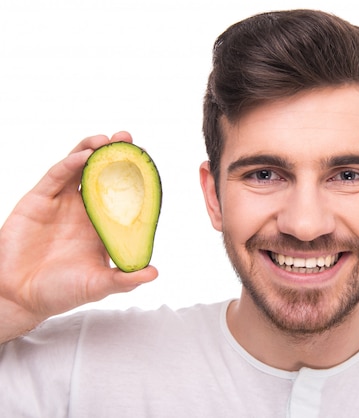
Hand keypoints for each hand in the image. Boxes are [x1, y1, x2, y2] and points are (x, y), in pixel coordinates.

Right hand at [0, 132, 157, 341]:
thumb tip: (153, 273)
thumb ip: (124, 280)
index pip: (122, 193)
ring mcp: (62, 203)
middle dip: (114, 154)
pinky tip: (83, 156)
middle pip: (101, 174)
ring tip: (106, 140)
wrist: (19, 297)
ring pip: (78, 168)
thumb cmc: (61, 292)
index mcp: (103, 225)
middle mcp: (84, 209)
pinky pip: (56, 177)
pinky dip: (69, 164)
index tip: (145, 159)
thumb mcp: (97, 285)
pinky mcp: (38, 201)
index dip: (133, 176)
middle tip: (127, 138)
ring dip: (91, 151)